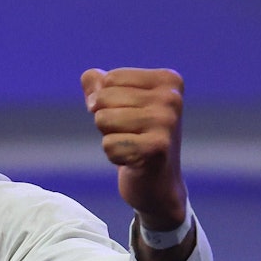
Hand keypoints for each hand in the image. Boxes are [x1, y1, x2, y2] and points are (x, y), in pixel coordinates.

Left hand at [81, 67, 187, 229]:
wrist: (158, 184)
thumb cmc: (136, 139)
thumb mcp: (118, 106)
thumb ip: (99, 86)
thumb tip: (89, 76)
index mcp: (167, 81)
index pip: (109, 79)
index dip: (105, 101)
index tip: (128, 117)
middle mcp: (172, 98)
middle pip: (103, 99)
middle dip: (105, 121)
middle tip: (129, 135)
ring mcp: (167, 122)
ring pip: (103, 119)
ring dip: (109, 137)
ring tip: (130, 146)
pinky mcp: (158, 147)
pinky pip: (109, 144)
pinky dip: (114, 155)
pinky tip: (133, 161)